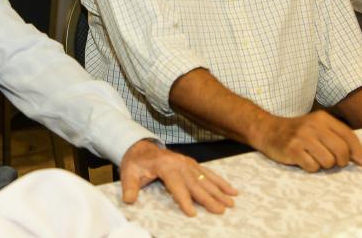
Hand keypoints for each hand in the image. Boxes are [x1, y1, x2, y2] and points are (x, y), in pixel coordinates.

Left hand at [119, 139, 236, 216]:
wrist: (141, 147)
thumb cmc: (136, 163)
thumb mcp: (129, 173)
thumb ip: (130, 187)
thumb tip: (129, 200)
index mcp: (165, 167)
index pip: (176, 185)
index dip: (184, 199)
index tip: (192, 213)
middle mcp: (180, 164)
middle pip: (196, 184)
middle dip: (209, 198)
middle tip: (221, 211)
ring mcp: (188, 163)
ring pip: (206, 179)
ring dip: (219, 191)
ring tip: (231, 203)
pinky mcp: (193, 164)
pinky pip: (209, 173)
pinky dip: (221, 182)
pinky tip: (232, 190)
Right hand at [252, 110, 361, 171]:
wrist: (267, 129)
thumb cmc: (297, 132)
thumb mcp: (317, 127)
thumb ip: (337, 138)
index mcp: (323, 118)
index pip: (349, 136)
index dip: (360, 152)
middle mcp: (313, 126)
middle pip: (341, 151)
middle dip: (340, 161)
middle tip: (332, 161)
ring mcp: (302, 137)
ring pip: (328, 161)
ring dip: (323, 165)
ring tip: (313, 158)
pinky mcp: (292, 149)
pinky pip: (313, 167)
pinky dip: (310, 167)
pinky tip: (303, 160)